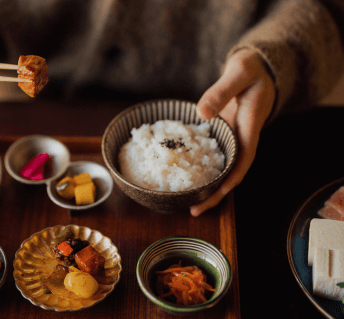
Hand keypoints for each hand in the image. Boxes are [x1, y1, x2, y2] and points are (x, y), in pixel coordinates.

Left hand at [190, 49, 275, 216]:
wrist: (256, 68)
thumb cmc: (251, 70)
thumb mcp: (239, 73)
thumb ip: (221, 91)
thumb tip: (202, 112)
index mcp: (249, 128)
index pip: (242, 162)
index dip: (230, 182)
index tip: (215, 196)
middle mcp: (241, 138)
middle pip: (230, 174)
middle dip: (214, 195)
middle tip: (193, 211)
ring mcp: (231, 139)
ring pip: (220, 169)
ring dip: (206, 187)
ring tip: (186, 203)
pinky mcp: (222, 135)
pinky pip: (211, 157)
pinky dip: (199, 168)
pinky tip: (181, 177)